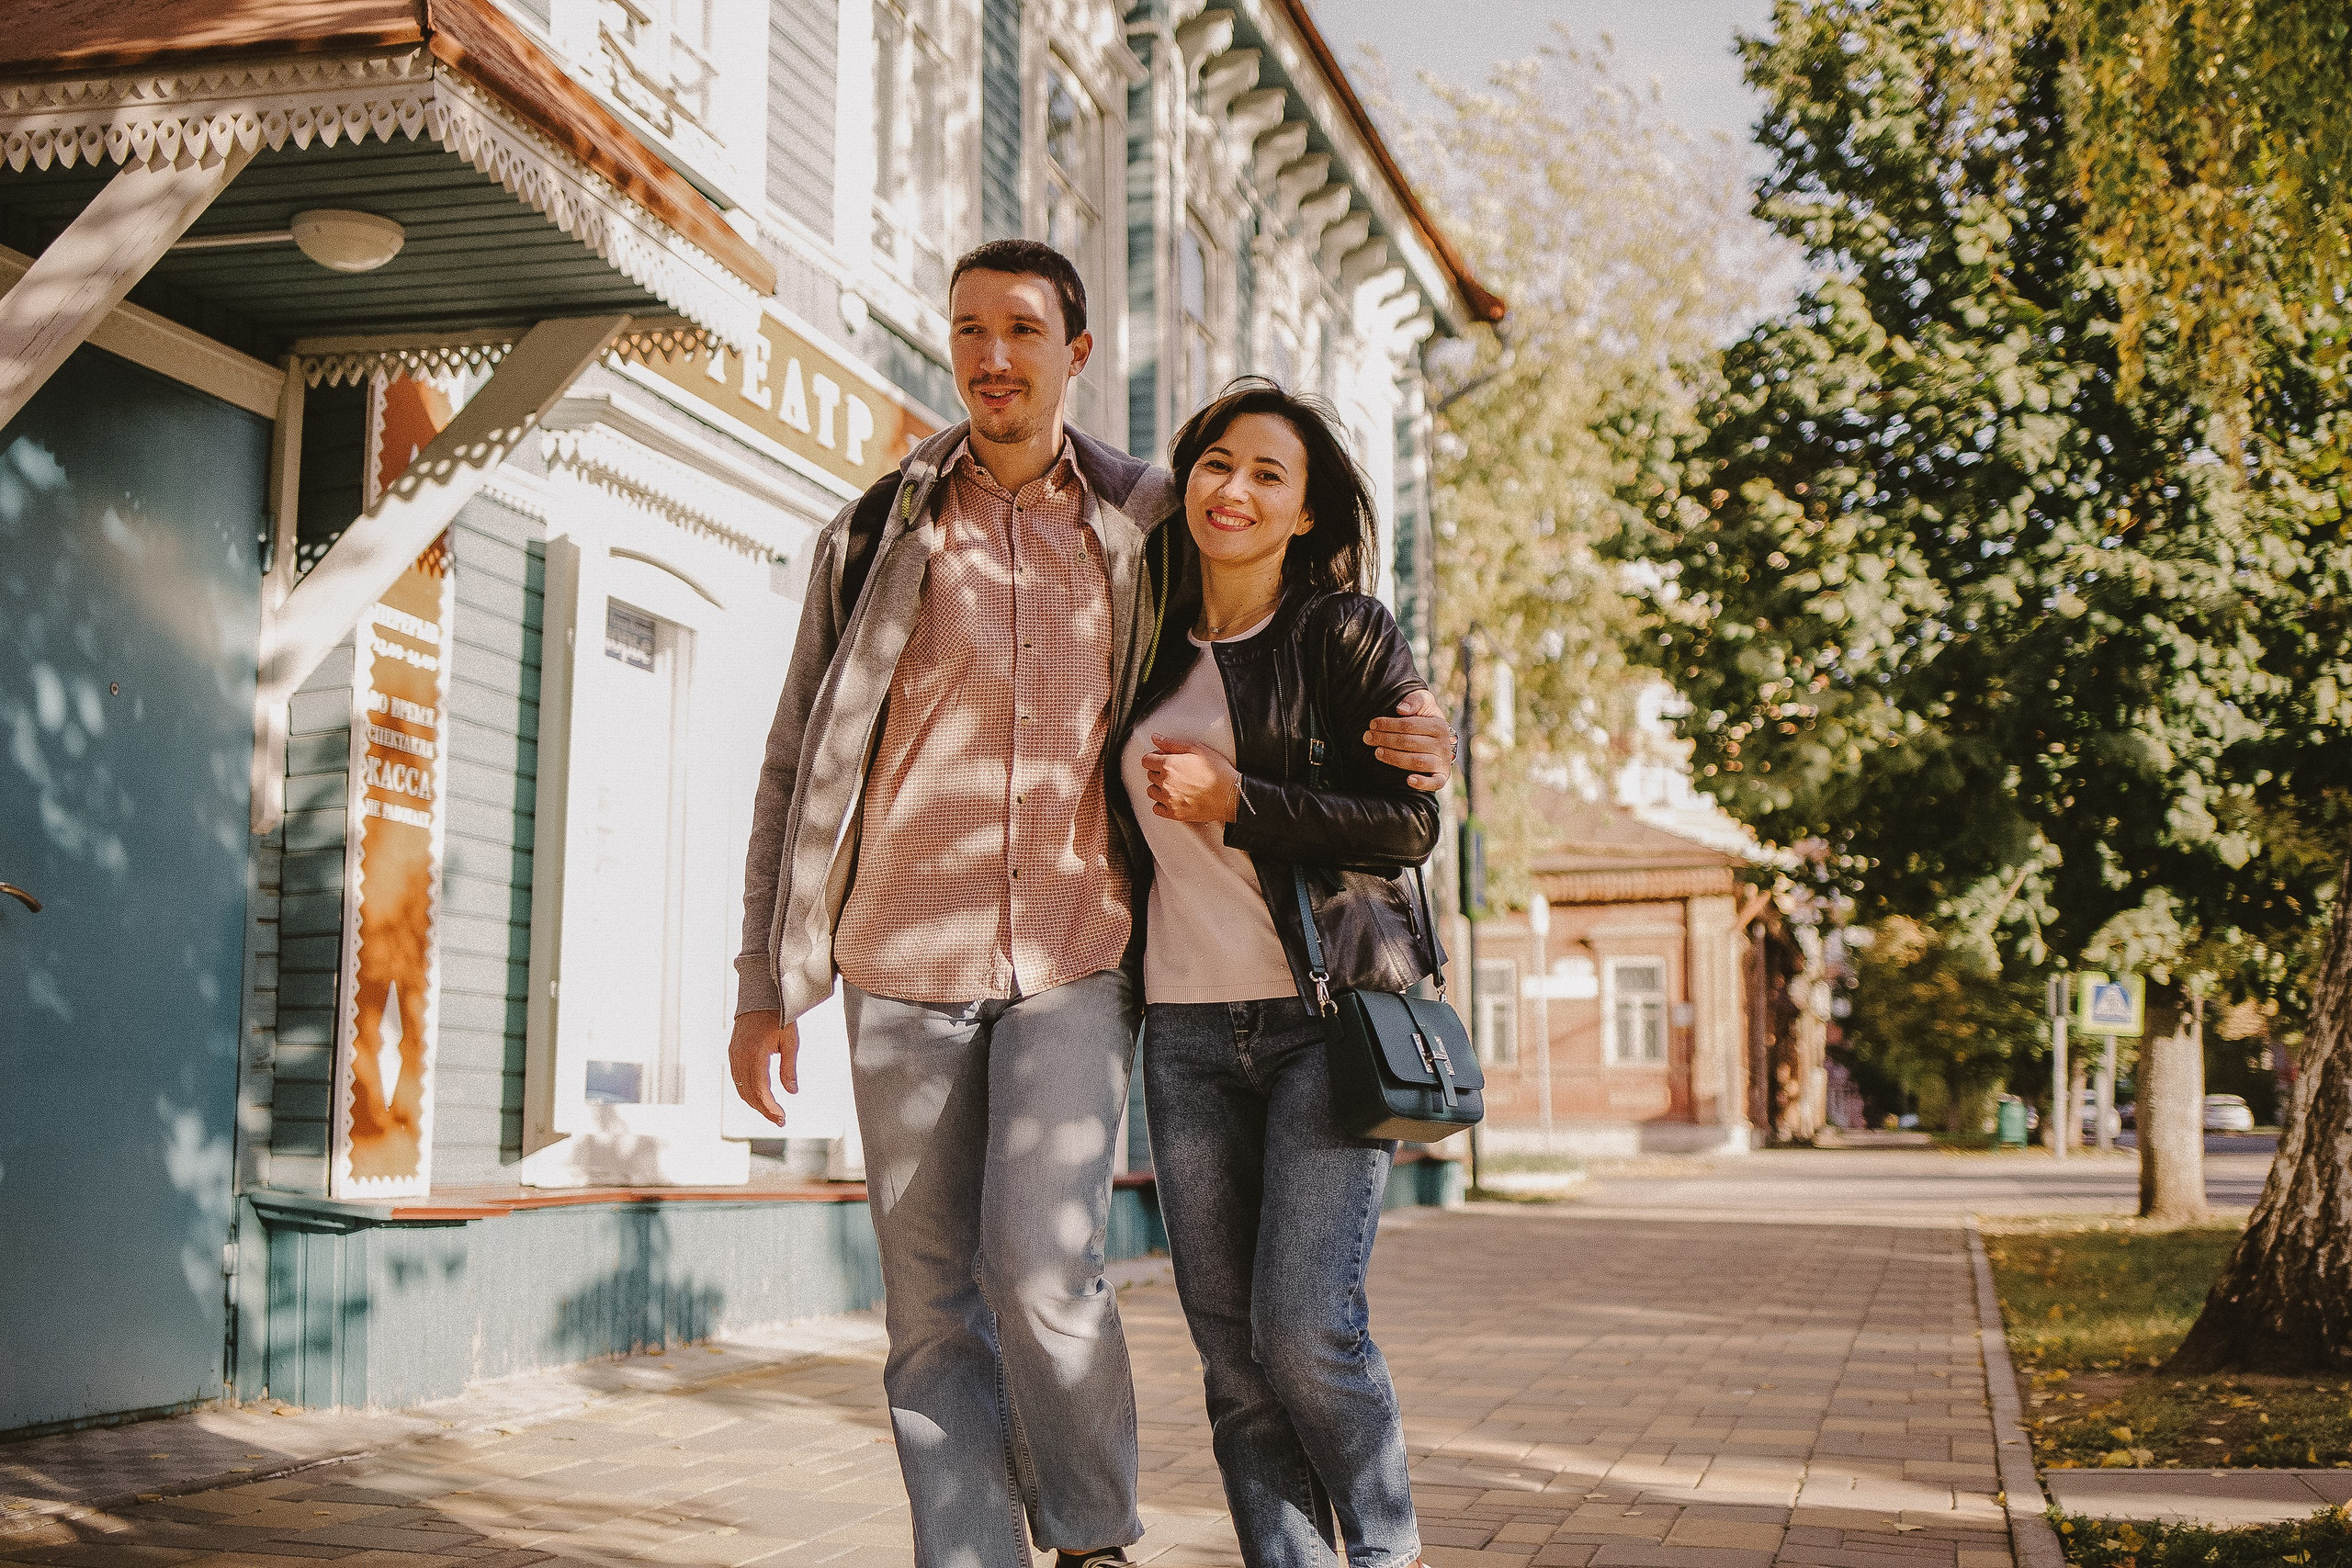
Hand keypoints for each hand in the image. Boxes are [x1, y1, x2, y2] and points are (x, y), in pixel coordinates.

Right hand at [728, 1012, 798, 1126]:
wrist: (761, 994)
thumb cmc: (780, 1016)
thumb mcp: (791, 1041)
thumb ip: (789, 1068)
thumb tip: (791, 1093)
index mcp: (755, 1055)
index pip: (761, 1091)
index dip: (770, 1108)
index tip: (782, 1118)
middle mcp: (740, 1057)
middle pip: (749, 1093)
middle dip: (764, 1109)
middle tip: (779, 1119)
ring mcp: (734, 1054)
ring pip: (741, 1088)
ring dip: (755, 1102)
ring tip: (771, 1111)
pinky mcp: (732, 1052)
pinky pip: (737, 1078)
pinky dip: (747, 1091)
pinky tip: (759, 1096)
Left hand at [1142, 735, 1241, 822]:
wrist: (1230, 795)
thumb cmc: (1218, 773)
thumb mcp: (1197, 749)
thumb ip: (1172, 743)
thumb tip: (1157, 739)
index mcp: (1169, 765)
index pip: (1146, 760)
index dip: (1154, 758)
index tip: (1160, 759)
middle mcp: (1165, 783)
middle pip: (1150, 775)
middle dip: (1159, 771)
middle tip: (1174, 771)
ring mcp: (1168, 799)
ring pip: (1152, 791)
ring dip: (1159, 787)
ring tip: (1175, 785)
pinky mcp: (1174, 813)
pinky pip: (1157, 808)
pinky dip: (1162, 804)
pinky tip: (1172, 798)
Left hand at [1366, 689, 1454, 792]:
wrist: (1439, 739)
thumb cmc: (1425, 718)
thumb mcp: (1423, 703)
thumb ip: (1415, 701)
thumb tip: (1401, 710)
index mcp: (1438, 725)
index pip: (1409, 725)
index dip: (1388, 724)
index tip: (1372, 724)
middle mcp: (1443, 745)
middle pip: (1409, 743)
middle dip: (1385, 739)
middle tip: (1368, 738)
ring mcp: (1442, 762)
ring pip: (1417, 761)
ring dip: (1394, 758)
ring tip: (1377, 752)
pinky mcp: (1441, 777)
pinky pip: (1435, 783)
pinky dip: (1423, 783)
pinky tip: (1408, 780)